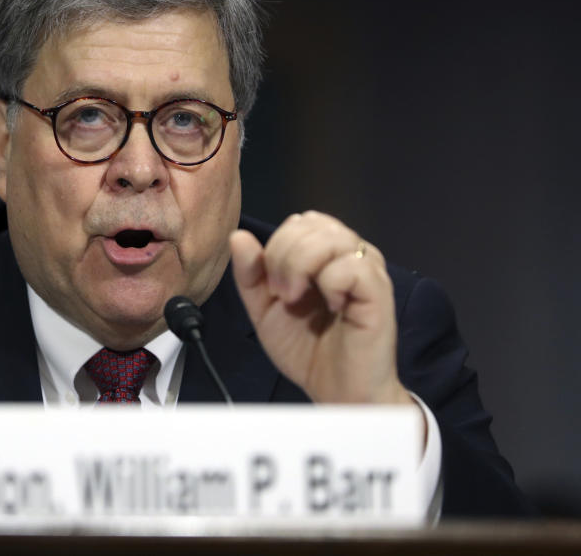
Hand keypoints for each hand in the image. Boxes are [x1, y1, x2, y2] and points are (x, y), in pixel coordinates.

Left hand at [229, 211, 411, 405]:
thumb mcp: (264, 310)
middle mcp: (349, 255)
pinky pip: (352, 265)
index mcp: (325, 255)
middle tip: (283, 295)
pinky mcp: (379, 292)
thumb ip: (250, 274)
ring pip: (330, 237)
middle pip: (310, 223)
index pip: (299, 222)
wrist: (337, 394)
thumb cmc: (308, 350)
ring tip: (297, 299)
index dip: (276, 247)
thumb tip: (238, 237)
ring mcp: (367, 271)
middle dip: (283, 256)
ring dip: (301, 267)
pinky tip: (332, 305)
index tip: (272, 286)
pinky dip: (330, 283)